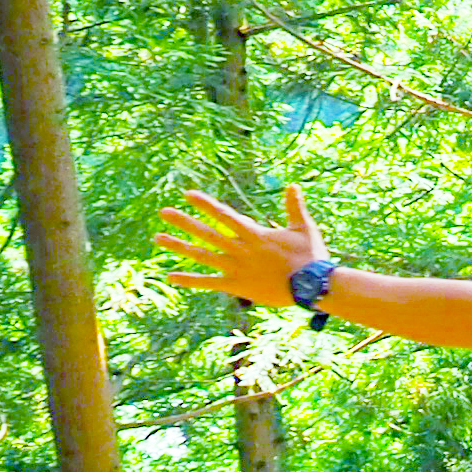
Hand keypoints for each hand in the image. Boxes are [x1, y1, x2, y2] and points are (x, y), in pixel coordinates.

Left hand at [162, 181, 326, 313]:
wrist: (313, 287)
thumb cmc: (311, 256)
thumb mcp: (304, 228)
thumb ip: (294, 207)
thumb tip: (293, 185)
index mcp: (255, 234)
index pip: (224, 215)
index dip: (205, 204)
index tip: (187, 194)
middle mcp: (241, 250)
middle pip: (207, 234)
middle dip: (184, 222)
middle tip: (164, 212)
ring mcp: (236, 269)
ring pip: (202, 256)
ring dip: (179, 247)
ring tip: (158, 239)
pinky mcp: (237, 287)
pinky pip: (208, 283)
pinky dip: (190, 280)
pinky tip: (171, 276)